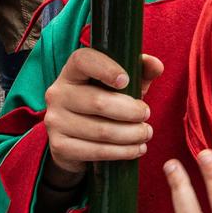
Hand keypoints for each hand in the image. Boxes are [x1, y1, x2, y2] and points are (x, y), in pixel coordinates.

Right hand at [42, 49, 164, 178]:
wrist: (76, 139)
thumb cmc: (104, 103)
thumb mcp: (123, 86)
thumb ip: (140, 71)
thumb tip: (156, 65)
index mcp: (72, 71)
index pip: (83, 60)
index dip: (106, 68)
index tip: (126, 80)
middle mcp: (58, 93)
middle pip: (99, 102)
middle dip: (132, 112)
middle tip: (147, 115)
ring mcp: (55, 120)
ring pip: (101, 130)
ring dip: (132, 134)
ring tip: (146, 133)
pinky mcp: (59, 146)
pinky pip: (96, 151)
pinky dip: (122, 152)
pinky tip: (136, 149)